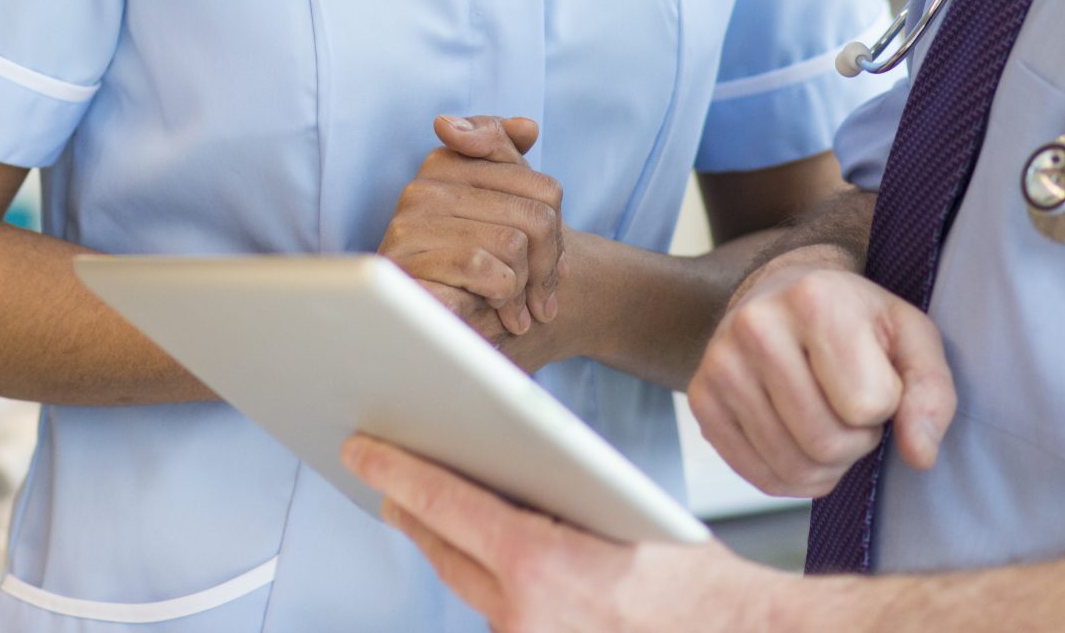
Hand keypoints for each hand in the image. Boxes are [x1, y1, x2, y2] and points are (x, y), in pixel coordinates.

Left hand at [343, 435, 780, 632]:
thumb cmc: (702, 589)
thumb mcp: (625, 520)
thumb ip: (559, 507)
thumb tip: (507, 483)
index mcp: (540, 565)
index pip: (444, 503)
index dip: (395, 471)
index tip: (362, 449)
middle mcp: (523, 616)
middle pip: (443, 551)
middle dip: (411, 510)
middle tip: (381, 477)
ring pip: (474, 591)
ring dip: (455, 553)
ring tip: (429, 515)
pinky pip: (506, 622)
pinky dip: (498, 594)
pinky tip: (497, 572)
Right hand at [380, 116, 563, 338]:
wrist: (435, 325)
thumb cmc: (472, 261)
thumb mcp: (495, 204)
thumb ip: (506, 156)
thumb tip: (526, 127)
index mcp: (446, 164)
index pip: (545, 190)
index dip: (559, 236)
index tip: (551, 265)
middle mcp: (422, 189)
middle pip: (536, 219)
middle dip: (547, 268)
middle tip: (541, 300)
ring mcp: (409, 227)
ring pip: (513, 244)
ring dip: (523, 290)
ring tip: (516, 311)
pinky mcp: (407, 267)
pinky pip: (481, 268)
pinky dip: (501, 296)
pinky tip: (497, 311)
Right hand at [686, 250, 956, 497]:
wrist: (781, 297)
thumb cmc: (854, 321)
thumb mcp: (911, 337)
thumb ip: (930, 393)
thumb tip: (919, 455)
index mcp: (814, 299)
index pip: (868, 403)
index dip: (885, 406)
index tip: (874, 378)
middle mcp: (755, 326)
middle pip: (825, 442)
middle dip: (856, 441)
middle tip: (851, 409)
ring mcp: (720, 364)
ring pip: (793, 465)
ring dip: (827, 464)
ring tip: (828, 423)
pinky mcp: (702, 401)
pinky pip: (760, 477)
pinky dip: (793, 478)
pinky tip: (799, 442)